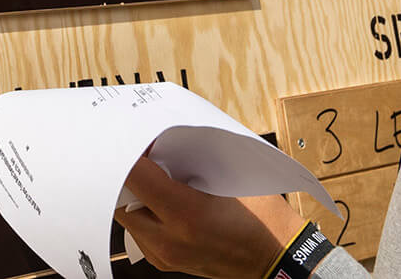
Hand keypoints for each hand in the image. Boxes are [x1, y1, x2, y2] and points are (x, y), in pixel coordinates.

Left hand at [114, 156, 303, 278]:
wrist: (278, 259)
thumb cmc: (264, 219)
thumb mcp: (231, 176)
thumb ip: (192, 158)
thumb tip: (162, 138)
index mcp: (186, 215)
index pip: (135, 176)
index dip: (129, 151)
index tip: (135, 138)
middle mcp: (169, 240)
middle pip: (123, 199)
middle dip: (129, 175)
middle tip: (145, 157)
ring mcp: (166, 256)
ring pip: (128, 218)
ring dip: (136, 196)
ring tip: (156, 180)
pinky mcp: (166, 262)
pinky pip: (140, 234)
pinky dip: (145, 214)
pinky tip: (163, 203)